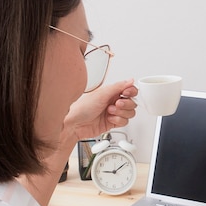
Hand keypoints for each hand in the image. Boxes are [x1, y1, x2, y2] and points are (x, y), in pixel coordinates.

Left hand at [21, 80, 137, 205]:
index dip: (131, 92)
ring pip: (129, 113)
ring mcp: (113, 113)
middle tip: (116, 104)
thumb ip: (118, 87)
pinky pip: (124, 122)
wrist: (73, 125)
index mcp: (111, 92)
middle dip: (125, 104)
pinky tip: (110, 119)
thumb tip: (131, 80)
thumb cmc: (81, 108)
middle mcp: (113, 101)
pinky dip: (118, 121)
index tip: (127, 93)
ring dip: (121, 113)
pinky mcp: (112, 123)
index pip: (129, 90)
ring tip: (109, 112)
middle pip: (132, 102)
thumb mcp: (101, 94)